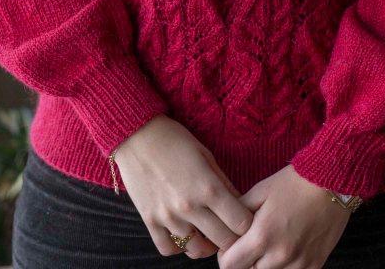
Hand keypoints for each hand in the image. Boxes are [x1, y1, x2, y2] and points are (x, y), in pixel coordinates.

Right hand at [113, 114, 253, 258]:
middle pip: (223, 241)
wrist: (137, 135)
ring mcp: (168, 216)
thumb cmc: (175, 140)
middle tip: (229, 232)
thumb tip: (241, 204)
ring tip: (207, 236)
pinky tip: (184, 235)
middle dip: (232, 239)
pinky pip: (169, 249)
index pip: (240, 223)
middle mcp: (190, 206)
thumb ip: (224, 182)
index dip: (247, 224)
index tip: (244, 221)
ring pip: (196, 250)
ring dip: (206, 246)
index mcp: (209, 187)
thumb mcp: (206, 155)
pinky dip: (179, 247)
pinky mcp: (150, 220)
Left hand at [216, 165, 351, 268]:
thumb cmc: (293, 184)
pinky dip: (284, 266)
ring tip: (270, 243)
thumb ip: (238, 213)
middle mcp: (279, 256)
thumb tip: (227, 229)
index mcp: (262, 236)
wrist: (331, 184)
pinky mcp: (314, 266)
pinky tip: (287, 248)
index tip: (231, 245)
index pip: (229, 265)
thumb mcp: (260, 191)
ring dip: (265, 265)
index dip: (226, 255)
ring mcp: (299, 264)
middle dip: (245, 260)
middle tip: (251, 242)